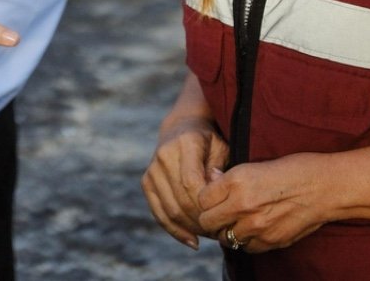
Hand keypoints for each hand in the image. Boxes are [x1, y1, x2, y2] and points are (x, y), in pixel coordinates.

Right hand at [143, 114, 227, 247]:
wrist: (181, 127)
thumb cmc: (209, 141)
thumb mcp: (222, 148)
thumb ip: (220, 169)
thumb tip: (214, 193)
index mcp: (185, 143)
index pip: (192, 183)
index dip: (206, 205)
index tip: (223, 217)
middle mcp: (164, 154)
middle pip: (181, 199)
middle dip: (200, 220)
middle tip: (219, 233)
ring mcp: (152, 168)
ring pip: (170, 209)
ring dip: (190, 228)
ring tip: (209, 236)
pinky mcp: (146, 181)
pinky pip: (158, 212)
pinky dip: (174, 230)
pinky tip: (191, 241)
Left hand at [196, 153, 334, 253]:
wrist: (325, 186)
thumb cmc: (292, 169)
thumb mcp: (256, 164)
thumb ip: (229, 177)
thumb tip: (211, 179)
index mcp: (237, 180)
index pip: (201, 198)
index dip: (205, 199)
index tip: (212, 198)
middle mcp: (243, 204)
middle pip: (208, 222)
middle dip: (211, 218)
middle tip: (220, 213)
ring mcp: (257, 226)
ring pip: (226, 238)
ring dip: (228, 231)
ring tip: (238, 221)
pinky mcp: (271, 241)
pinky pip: (247, 248)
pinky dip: (247, 241)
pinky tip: (254, 229)